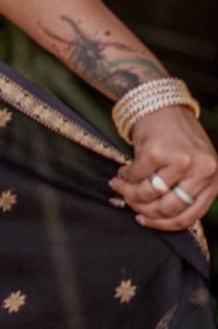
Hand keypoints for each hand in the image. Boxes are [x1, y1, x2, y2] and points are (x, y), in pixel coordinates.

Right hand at [108, 105, 217, 231]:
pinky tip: (122, 171)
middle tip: (129, 203)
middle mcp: (202, 171)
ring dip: (128, 193)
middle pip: (167, 208)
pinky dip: (124, 177)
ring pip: (148, 195)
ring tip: (120, 186)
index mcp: (214, 178)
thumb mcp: (195, 164)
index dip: (162, 224)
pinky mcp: (156, 153)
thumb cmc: (177, 136)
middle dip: (142, 209)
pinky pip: (135, 177)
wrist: (161, 104)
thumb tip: (158, 218)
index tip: (144, 220)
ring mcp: (180, 161)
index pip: (188, 217)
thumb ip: (187, 189)